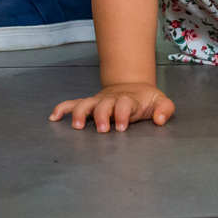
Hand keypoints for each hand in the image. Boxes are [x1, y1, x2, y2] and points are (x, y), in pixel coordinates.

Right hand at [50, 83, 174, 131]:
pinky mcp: (90, 105)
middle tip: (103, 130)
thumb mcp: (161, 102)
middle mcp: (111, 100)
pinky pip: (73, 104)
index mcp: (129, 100)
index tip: (122, 127)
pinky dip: (62, 108)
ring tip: (77, 126)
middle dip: (102, 116)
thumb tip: (159, 120)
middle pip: (103, 105)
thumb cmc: (147, 100)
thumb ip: (164, 109)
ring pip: (86, 104)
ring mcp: (99, 102)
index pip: (125, 104)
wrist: (133, 88)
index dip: (123, 114)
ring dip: (80, 113)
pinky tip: (53, 117)